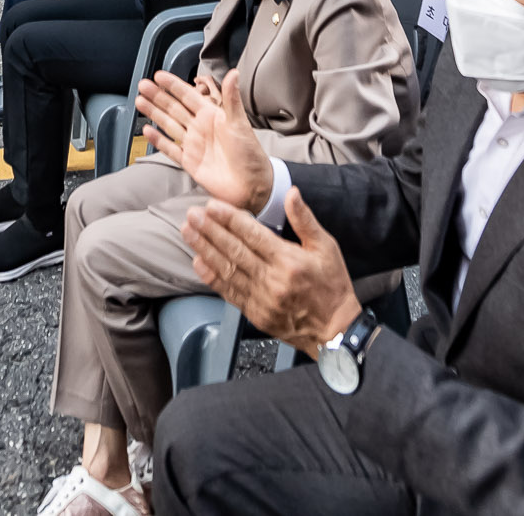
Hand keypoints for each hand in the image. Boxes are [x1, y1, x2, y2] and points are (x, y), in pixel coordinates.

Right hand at [135, 69, 273, 210]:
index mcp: (212, 115)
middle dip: (158, 96)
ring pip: (169, 125)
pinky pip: (170, 148)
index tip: (159, 75)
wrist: (251, 186)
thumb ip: (232, 99)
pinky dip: (158, 140)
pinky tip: (148, 130)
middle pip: (174, 108)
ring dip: (154, 113)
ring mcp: (193, 144)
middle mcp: (200, 128)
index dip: (173, 85)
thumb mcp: (240, 123)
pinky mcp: (190, 162)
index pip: (188, 96)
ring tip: (139, 101)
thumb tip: (233, 73)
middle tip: (142, 85)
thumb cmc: (250, 153)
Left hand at [181, 191, 363, 359]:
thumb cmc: (332, 285)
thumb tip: (291, 193)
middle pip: (234, 251)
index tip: (212, 206)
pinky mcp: (255, 314)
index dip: (230, 219)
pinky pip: (229, 292)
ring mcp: (262, 299)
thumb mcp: (326, 247)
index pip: (253, 235)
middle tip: (192, 215)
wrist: (335, 330)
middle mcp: (273, 280)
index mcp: (289, 261)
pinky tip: (198, 263)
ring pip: (227, 270)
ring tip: (188, 233)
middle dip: (210, 230)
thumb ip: (304, 219)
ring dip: (205, 250)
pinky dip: (212, 277)